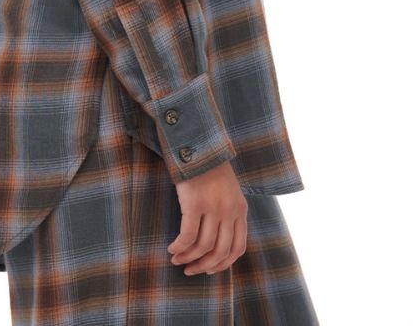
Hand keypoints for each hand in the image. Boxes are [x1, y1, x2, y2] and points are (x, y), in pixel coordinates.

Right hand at [166, 159, 247, 275]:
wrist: (197, 141)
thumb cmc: (208, 166)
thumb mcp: (227, 189)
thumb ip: (228, 210)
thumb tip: (217, 239)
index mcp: (240, 208)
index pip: (238, 248)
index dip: (223, 264)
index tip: (209, 270)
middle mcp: (229, 210)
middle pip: (220, 251)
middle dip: (204, 266)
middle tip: (190, 271)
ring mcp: (213, 207)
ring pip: (203, 246)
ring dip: (188, 258)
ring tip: (177, 260)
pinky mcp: (195, 203)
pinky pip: (188, 235)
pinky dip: (180, 247)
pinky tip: (172, 248)